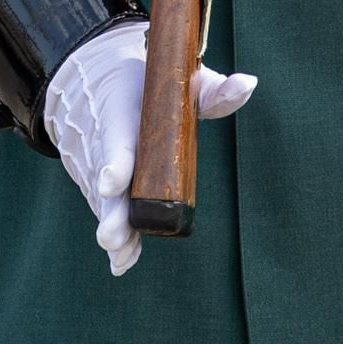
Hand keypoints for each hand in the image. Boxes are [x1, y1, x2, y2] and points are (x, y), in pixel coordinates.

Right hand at [42, 20, 255, 276]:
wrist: (93, 84)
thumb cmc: (145, 87)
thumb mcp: (177, 81)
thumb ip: (214, 90)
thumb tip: (249, 84)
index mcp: (120, 113)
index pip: (115, 139)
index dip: (114, 162)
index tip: (112, 183)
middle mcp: (104, 144)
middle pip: (105, 183)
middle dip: (112, 212)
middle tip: (113, 235)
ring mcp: (99, 169)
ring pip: (104, 205)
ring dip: (114, 229)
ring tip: (120, 254)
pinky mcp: (101, 188)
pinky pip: (107, 213)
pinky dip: (117, 238)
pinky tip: (122, 261)